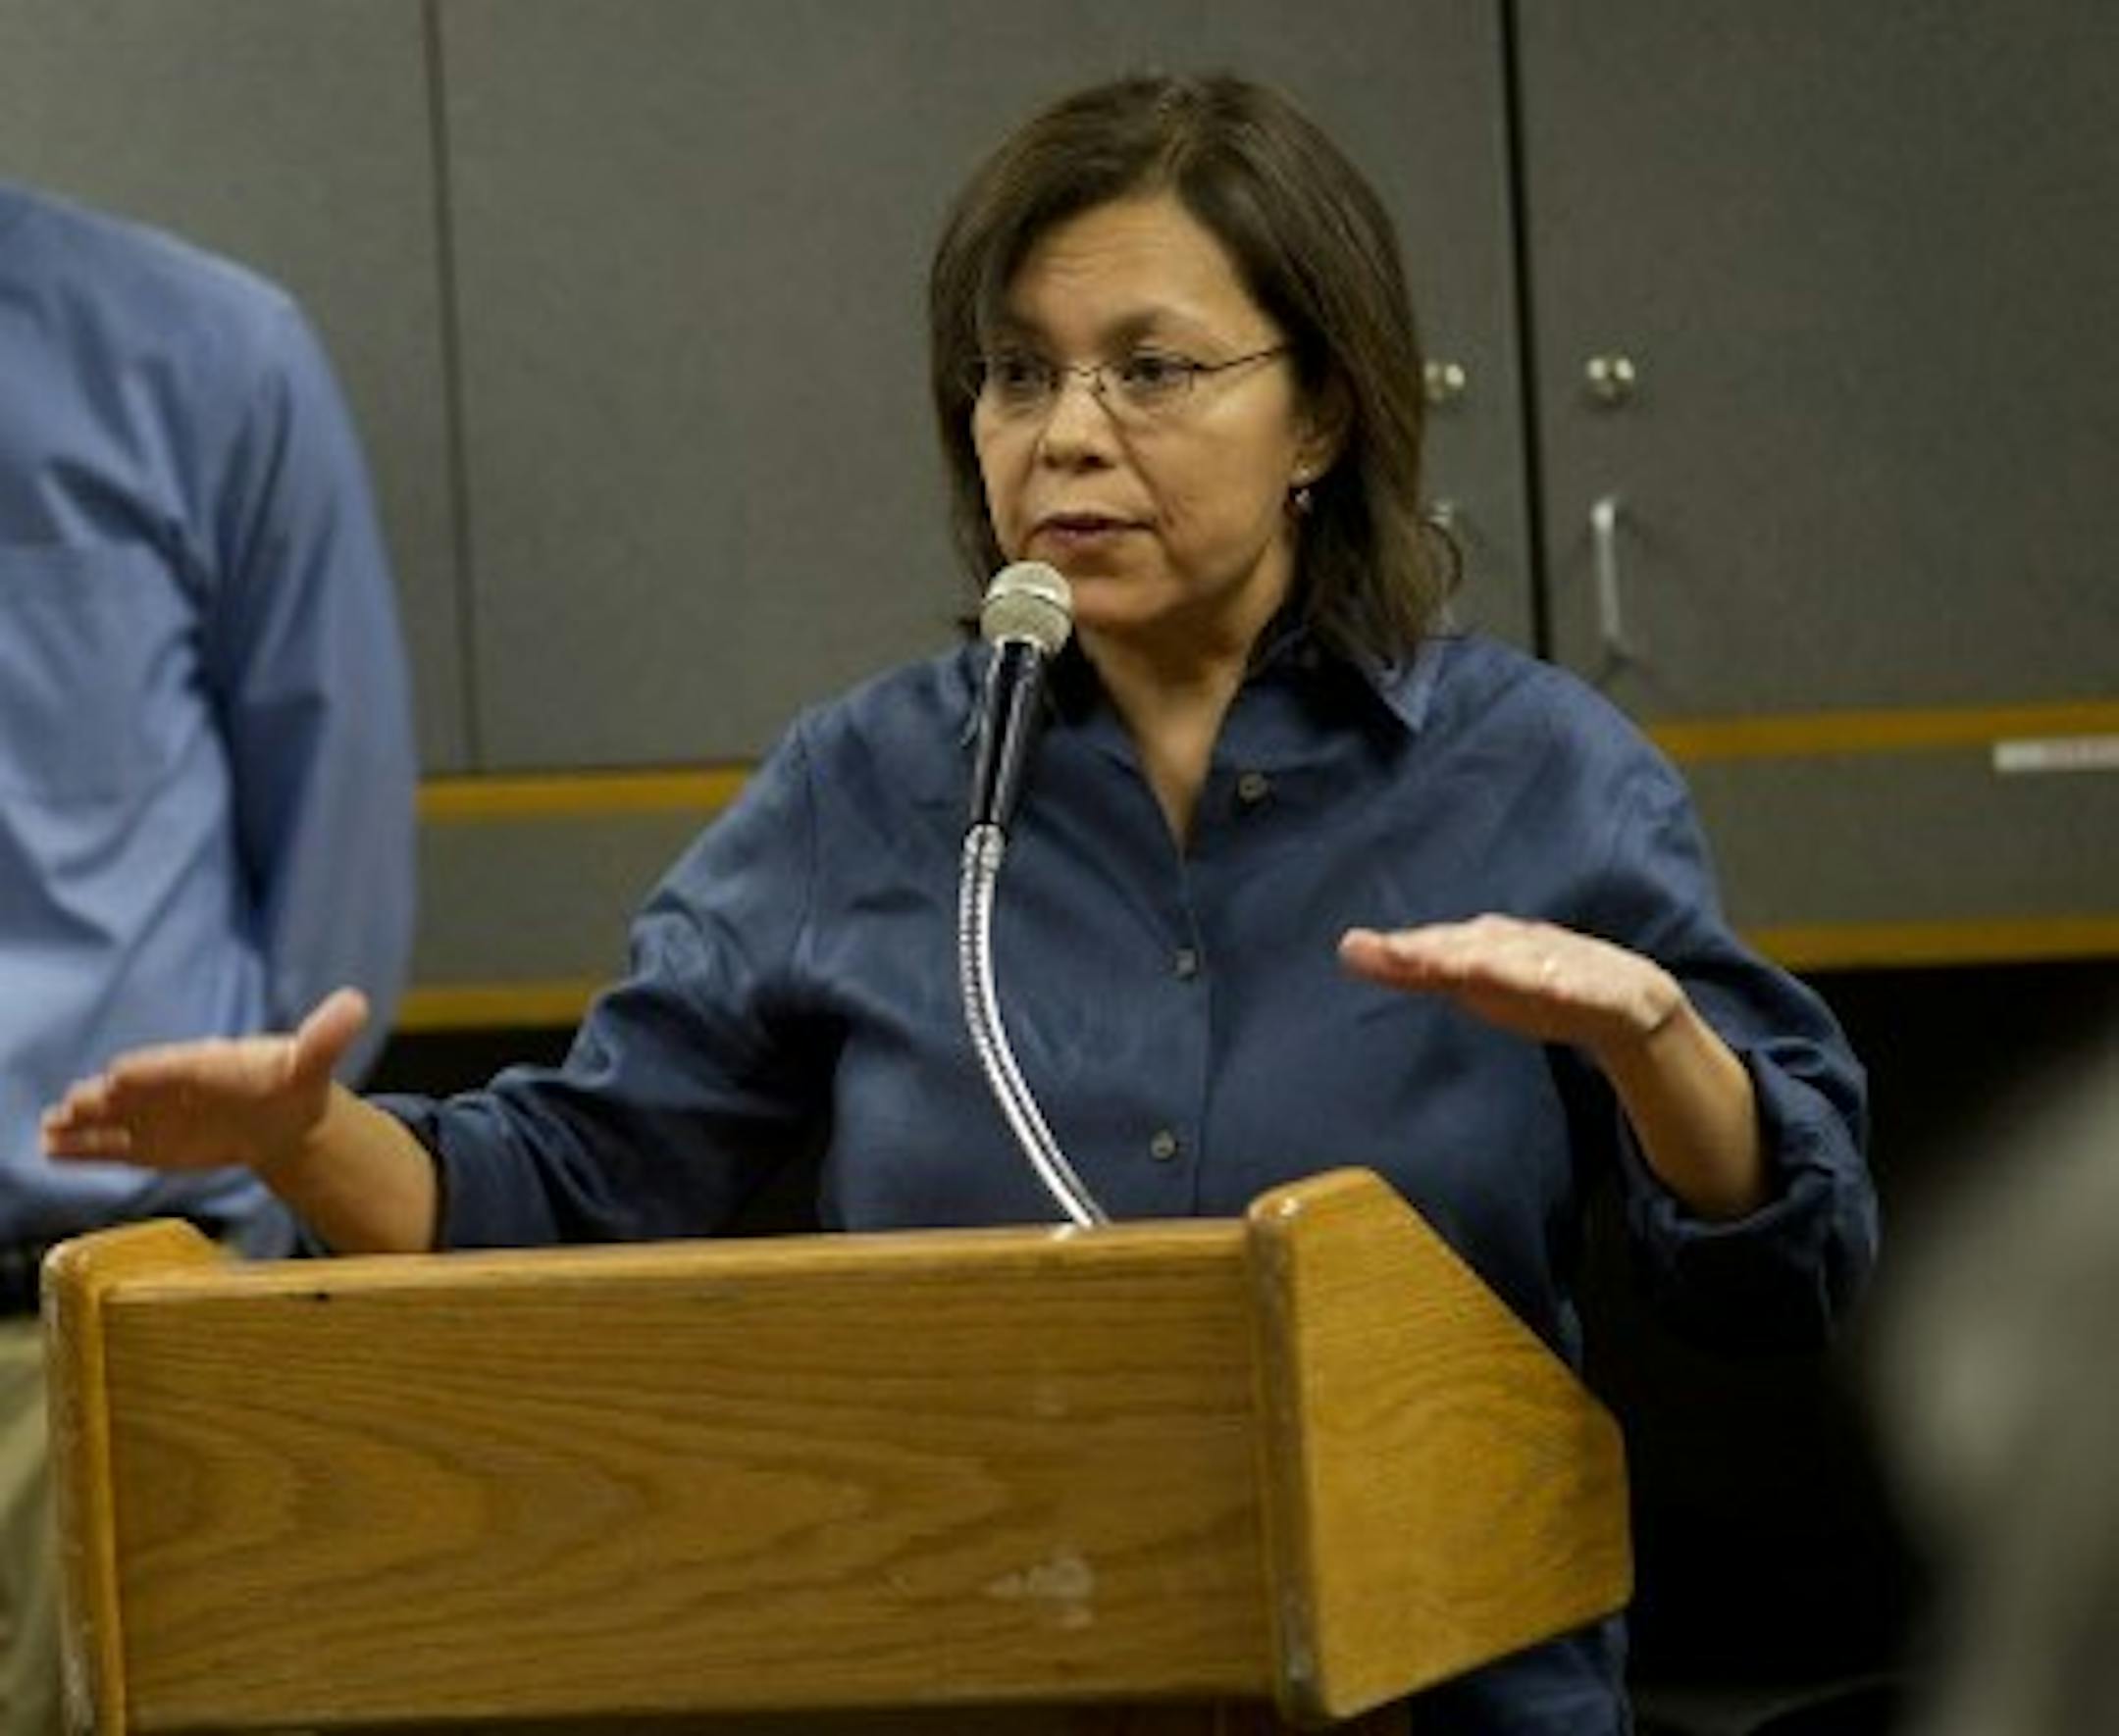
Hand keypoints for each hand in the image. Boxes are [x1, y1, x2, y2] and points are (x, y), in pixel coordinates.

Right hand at [41, 989, 369, 1177]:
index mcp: (207, 1062)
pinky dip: (82, 1149)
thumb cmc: (288, 1082)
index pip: (172, 1065)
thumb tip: (357, 1002)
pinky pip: (112, 1147)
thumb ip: (327, 1035)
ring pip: (113, 1119)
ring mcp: (156, 1114)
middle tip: (73, 1103)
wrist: (281, 1115)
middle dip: (103, 1097)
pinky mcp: (150, 1142)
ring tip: (51, 1128)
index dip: (149, 1071)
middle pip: (134, 1090)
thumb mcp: (311, 1061)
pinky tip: (50, 1150)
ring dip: (81, 1123)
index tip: (121, 1075)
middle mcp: (172, 1085)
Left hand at [1339, 915, 1679, 1059]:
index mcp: (1488, 944)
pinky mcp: (1608, 992)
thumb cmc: (1531, 985)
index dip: (1404, 949)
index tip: (1359, 950)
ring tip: (1468, 968)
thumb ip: (1412, 969)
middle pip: (1477, 947)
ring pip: (1530, 962)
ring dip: (1501, 963)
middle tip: (1401, 955)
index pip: (1440, 945)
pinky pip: (1591, 988)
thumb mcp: (1469, 981)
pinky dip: (1573, 984)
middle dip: (1441, 950)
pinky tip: (1558, 988)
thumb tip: (1347, 949)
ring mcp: (1567, 964)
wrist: (1628, 999)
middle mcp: (1523, 946)